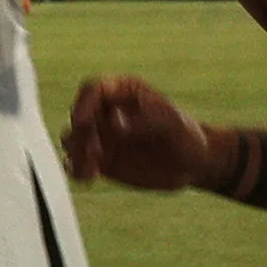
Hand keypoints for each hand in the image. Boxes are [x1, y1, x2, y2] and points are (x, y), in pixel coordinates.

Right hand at [63, 74, 217, 191]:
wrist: (193, 164)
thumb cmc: (186, 136)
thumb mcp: (173, 124)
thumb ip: (146, 121)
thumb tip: (116, 126)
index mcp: (124, 92)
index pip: (94, 89)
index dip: (84, 103)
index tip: (83, 122)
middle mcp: (107, 112)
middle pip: (78, 115)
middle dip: (81, 134)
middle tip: (96, 153)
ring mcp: (102, 136)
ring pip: (72, 140)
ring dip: (75, 153)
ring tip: (92, 169)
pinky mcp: (101, 161)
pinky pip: (78, 163)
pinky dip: (76, 170)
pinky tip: (89, 178)